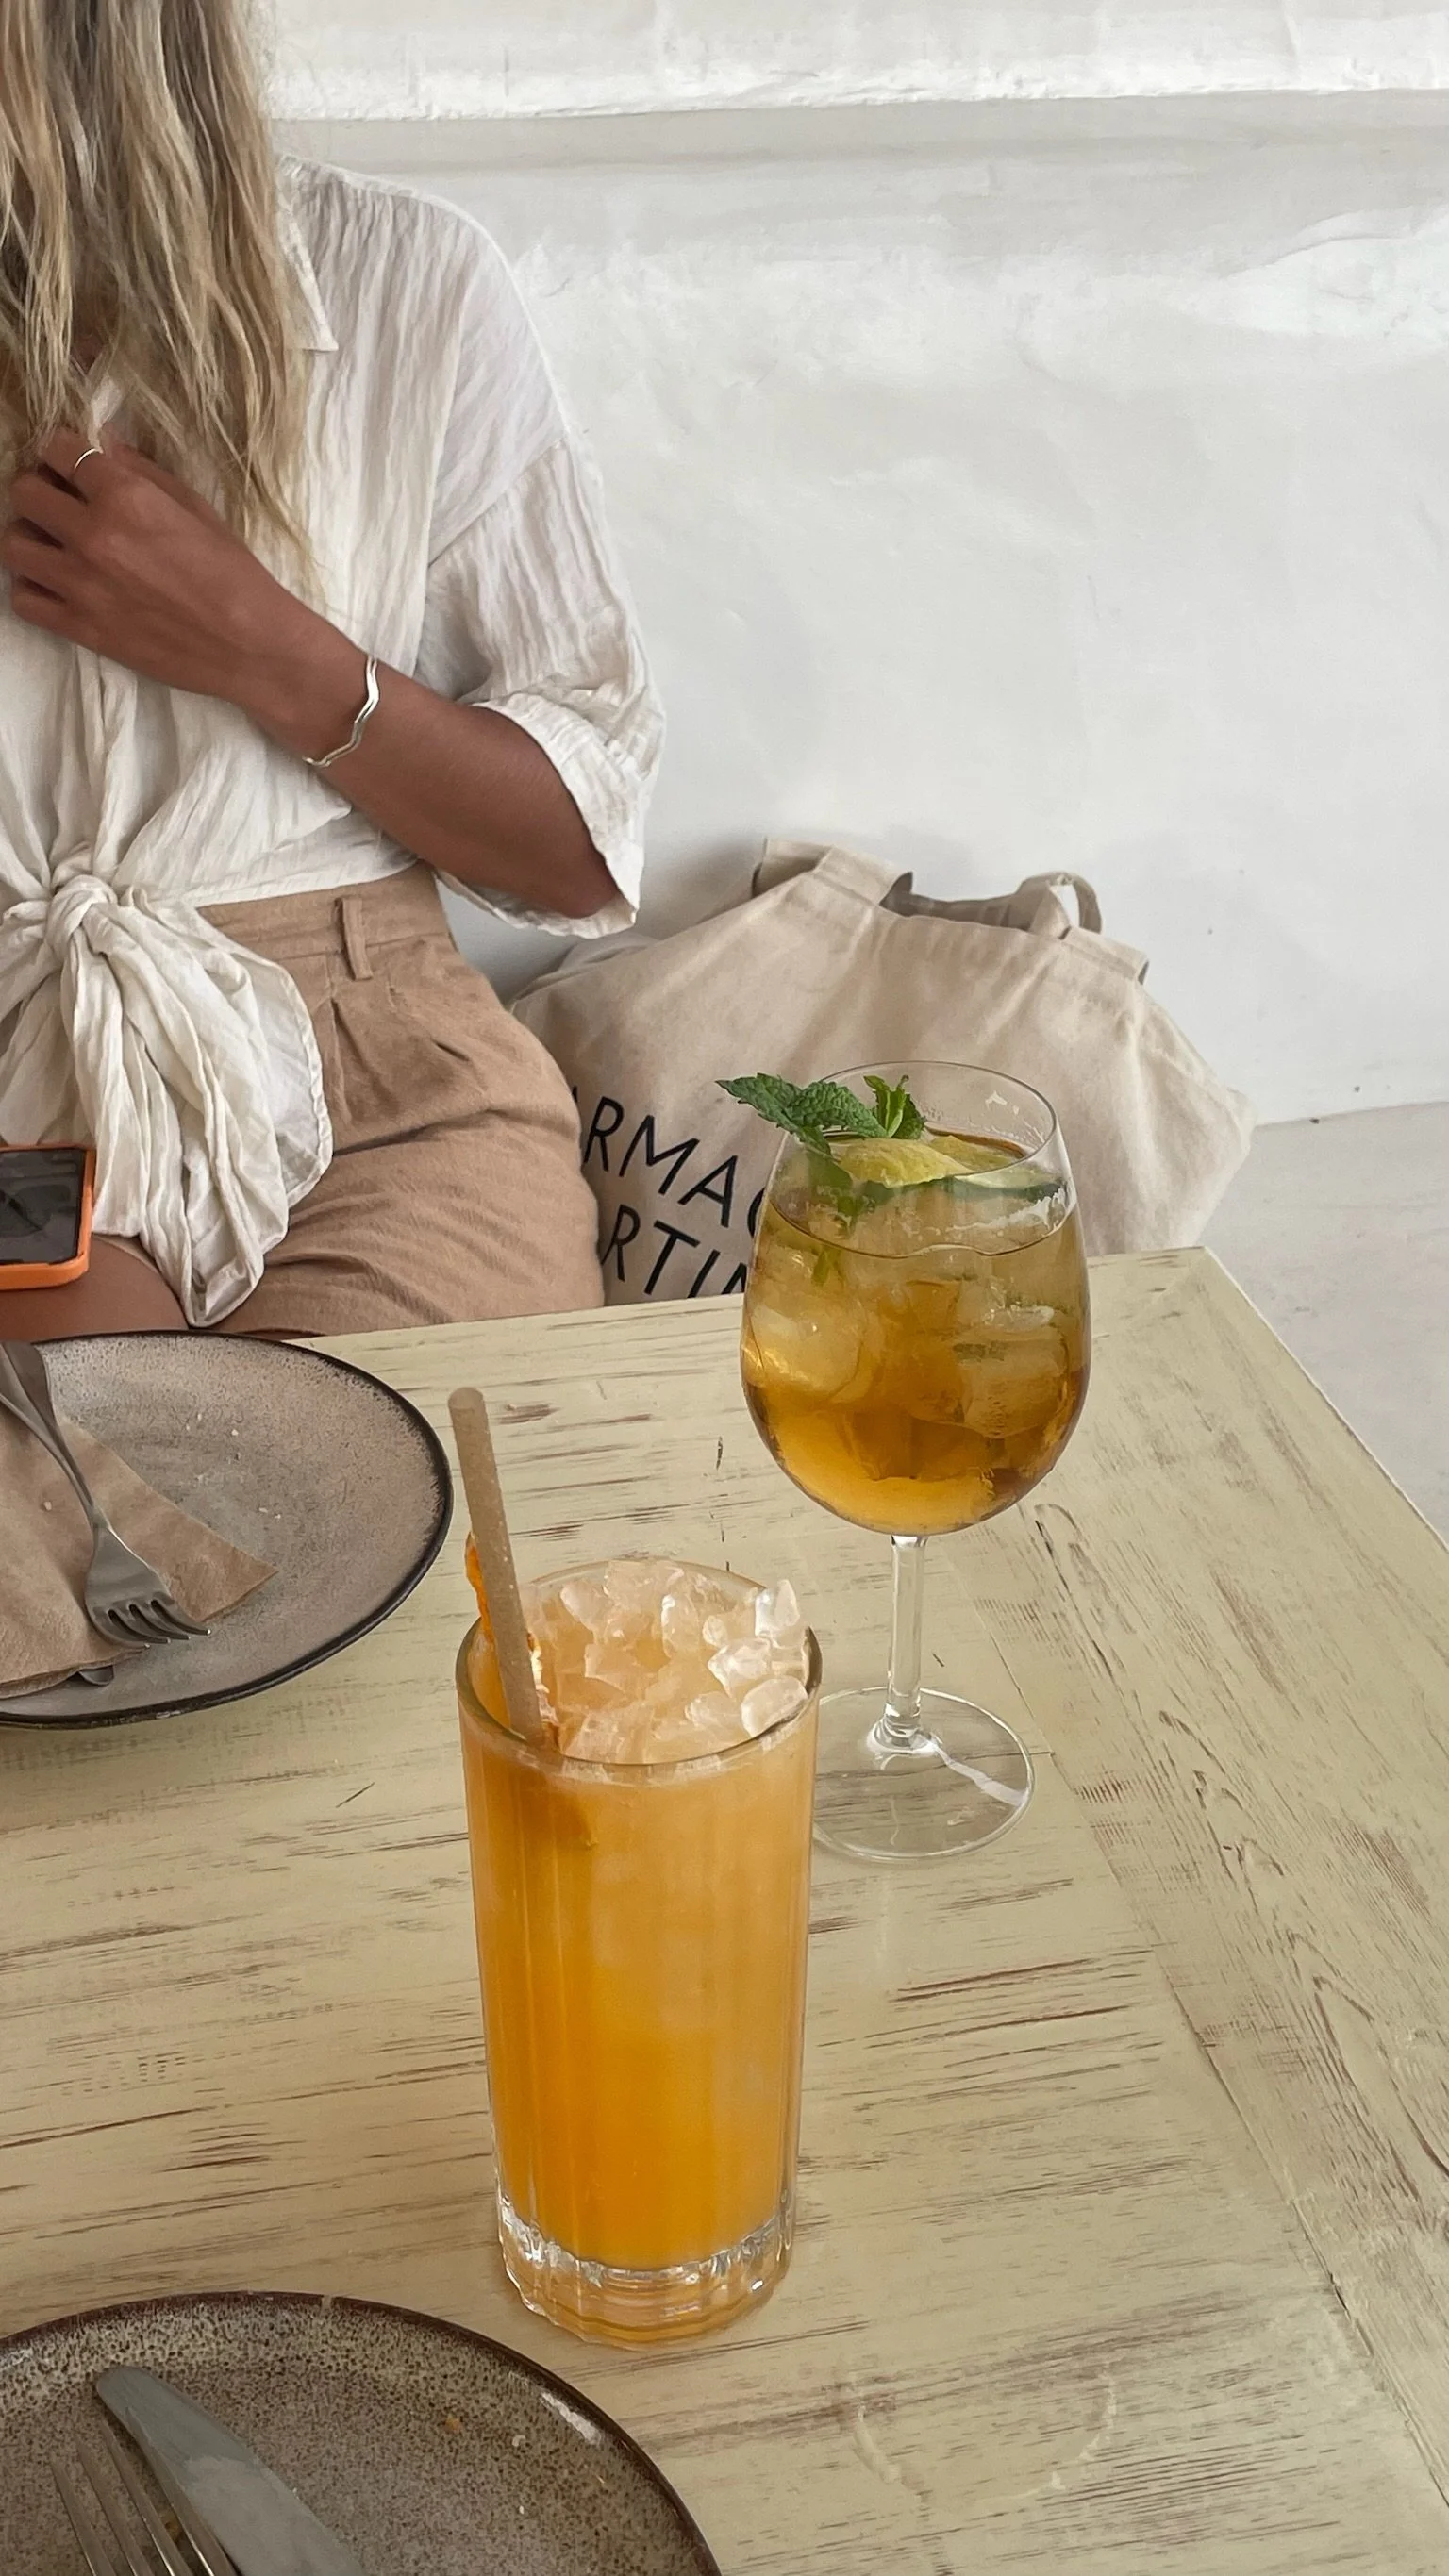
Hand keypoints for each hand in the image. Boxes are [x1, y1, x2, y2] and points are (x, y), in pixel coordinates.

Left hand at [1, 429, 366, 752]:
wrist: (251, 646)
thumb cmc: (234, 574)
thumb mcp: (196, 508)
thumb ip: (142, 472)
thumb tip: (103, 444)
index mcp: (126, 496)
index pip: (57, 449)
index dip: (60, 451)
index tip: (69, 463)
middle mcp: (94, 534)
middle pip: (23, 492)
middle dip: (38, 489)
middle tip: (59, 503)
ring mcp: (81, 584)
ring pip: (12, 544)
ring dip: (29, 538)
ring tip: (53, 547)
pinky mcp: (80, 627)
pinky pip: (23, 600)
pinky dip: (32, 589)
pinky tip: (56, 586)